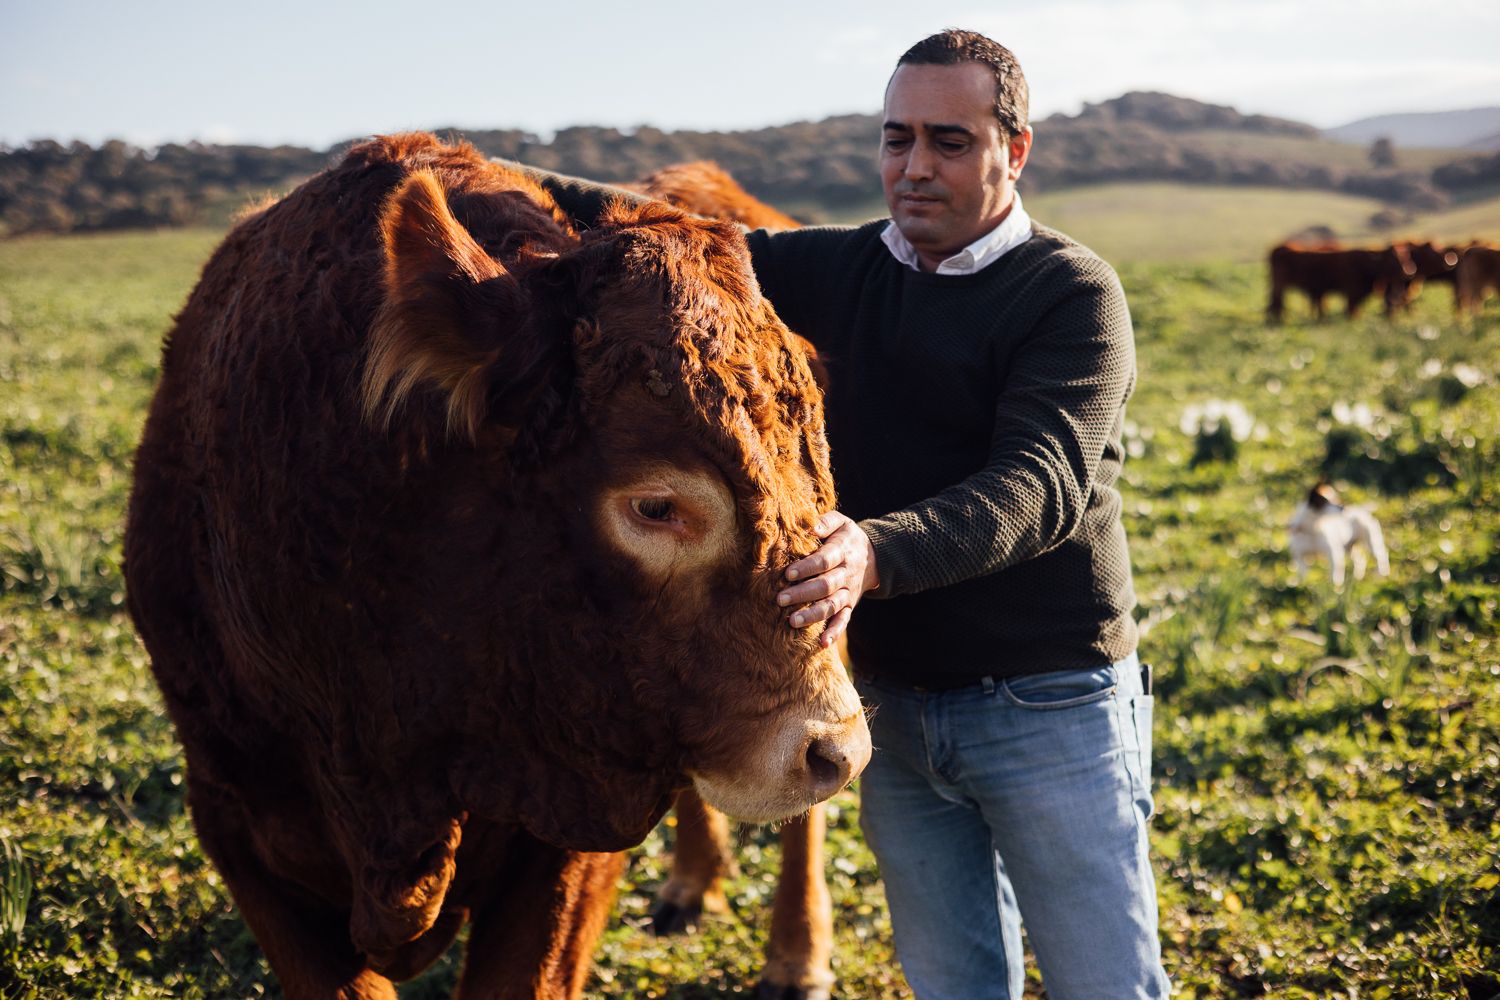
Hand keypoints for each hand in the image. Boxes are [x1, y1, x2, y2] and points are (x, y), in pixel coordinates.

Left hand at [777, 511, 878, 647]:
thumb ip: (825, 522)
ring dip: (813, 615)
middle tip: (780, 599)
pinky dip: (835, 632)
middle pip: (826, 586)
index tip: (788, 574)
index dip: (807, 567)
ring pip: (832, 606)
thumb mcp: (841, 522)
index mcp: (843, 551)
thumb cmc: (846, 537)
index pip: (824, 560)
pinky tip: (823, 644)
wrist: (874, 556)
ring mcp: (849, 592)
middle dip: (803, 593)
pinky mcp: (850, 606)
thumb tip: (809, 527)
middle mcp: (847, 574)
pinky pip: (844, 620)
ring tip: (792, 621)